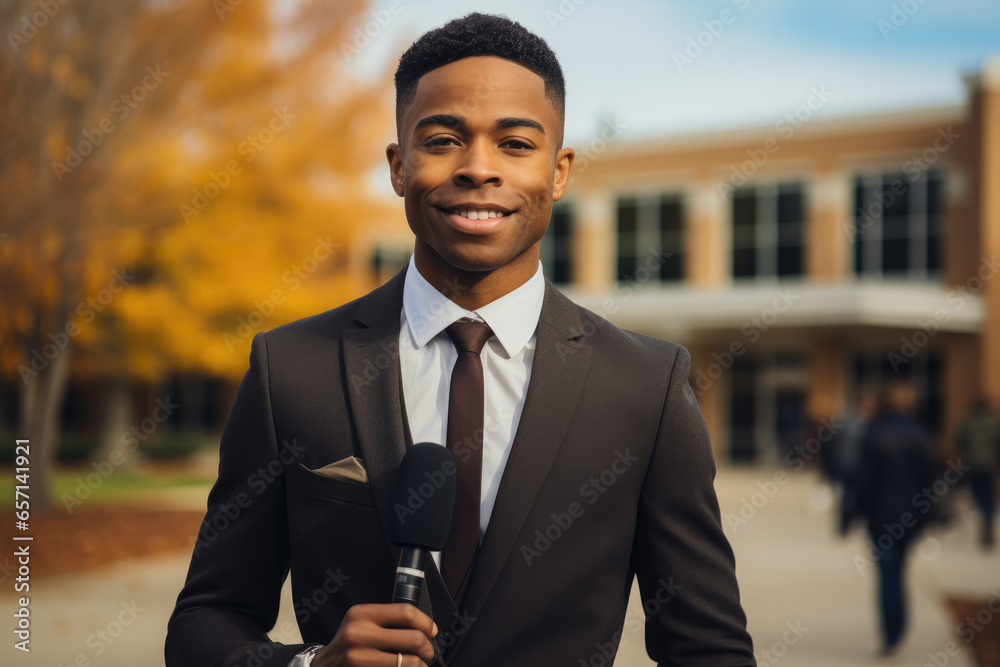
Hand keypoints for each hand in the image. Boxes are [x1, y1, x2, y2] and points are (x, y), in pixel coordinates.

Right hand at [312, 603, 437, 665]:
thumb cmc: (350, 645)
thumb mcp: (362, 624)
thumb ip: (387, 621)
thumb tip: (426, 628)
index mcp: (361, 615)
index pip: (406, 612)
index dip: (426, 622)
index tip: (432, 631)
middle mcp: (358, 635)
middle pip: (413, 639)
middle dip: (427, 649)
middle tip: (428, 653)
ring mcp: (359, 659)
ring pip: (409, 662)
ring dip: (420, 666)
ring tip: (419, 666)